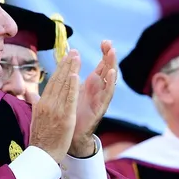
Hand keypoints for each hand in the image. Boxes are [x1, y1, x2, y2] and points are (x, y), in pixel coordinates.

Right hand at [29, 49, 79, 163]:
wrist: (41, 155)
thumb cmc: (41, 138)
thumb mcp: (36, 118)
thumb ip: (35, 105)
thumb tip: (31, 96)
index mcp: (42, 103)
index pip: (52, 82)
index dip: (60, 69)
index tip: (66, 58)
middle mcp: (47, 104)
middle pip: (58, 80)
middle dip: (66, 65)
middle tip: (74, 52)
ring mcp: (55, 110)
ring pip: (63, 86)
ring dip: (70, 70)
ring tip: (77, 57)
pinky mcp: (64, 117)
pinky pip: (69, 99)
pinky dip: (72, 86)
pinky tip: (76, 75)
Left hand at [70, 40, 117, 157]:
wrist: (69, 137)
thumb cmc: (69, 115)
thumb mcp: (68, 93)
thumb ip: (68, 82)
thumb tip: (65, 69)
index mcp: (91, 85)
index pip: (101, 66)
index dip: (103, 54)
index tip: (105, 41)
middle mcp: (98, 91)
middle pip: (107, 69)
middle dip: (109, 56)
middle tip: (109, 43)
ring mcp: (100, 99)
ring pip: (109, 80)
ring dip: (112, 66)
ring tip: (112, 53)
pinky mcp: (100, 109)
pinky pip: (107, 95)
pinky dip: (110, 83)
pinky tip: (112, 73)